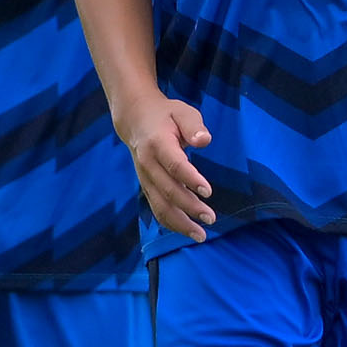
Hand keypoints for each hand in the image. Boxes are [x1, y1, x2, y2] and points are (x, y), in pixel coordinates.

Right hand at [116, 94, 214, 240]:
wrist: (135, 119)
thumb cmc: (166, 115)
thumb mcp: (182, 112)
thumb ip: (194, 126)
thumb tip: (204, 140)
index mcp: (158, 144)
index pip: (175, 165)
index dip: (191, 180)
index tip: (208, 192)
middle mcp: (148, 163)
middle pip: (168, 190)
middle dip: (189, 207)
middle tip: (210, 218)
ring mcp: (145, 177)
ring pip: (159, 205)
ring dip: (179, 223)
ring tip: (200, 235)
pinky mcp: (146, 186)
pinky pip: (156, 208)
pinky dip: (170, 222)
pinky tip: (187, 231)